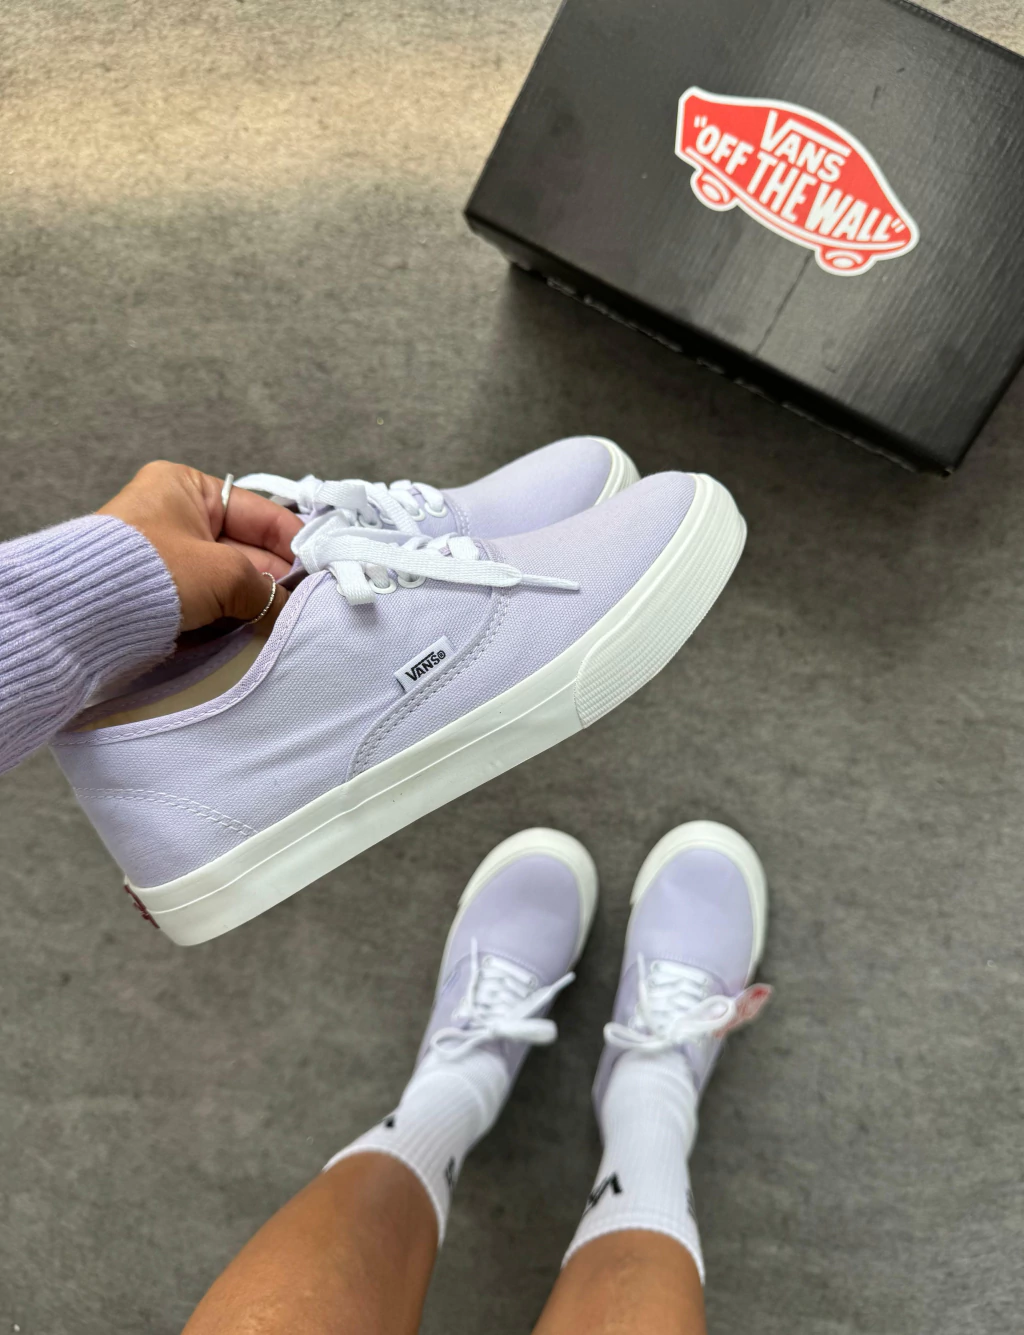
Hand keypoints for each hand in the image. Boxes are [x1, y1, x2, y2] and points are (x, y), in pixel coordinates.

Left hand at [99, 461, 302, 632]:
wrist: (84, 612)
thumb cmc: (151, 572)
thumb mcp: (223, 572)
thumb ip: (265, 586)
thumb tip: (286, 605)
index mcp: (185, 487)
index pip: (258, 512)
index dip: (293, 541)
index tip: (322, 567)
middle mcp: (175, 513)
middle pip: (245, 545)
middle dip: (276, 575)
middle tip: (310, 600)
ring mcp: (165, 552)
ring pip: (228, 574)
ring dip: (255, 596)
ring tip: (288, 615)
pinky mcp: (157, 587)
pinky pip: (207, 595)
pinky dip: (231, 609)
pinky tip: (257, 623)